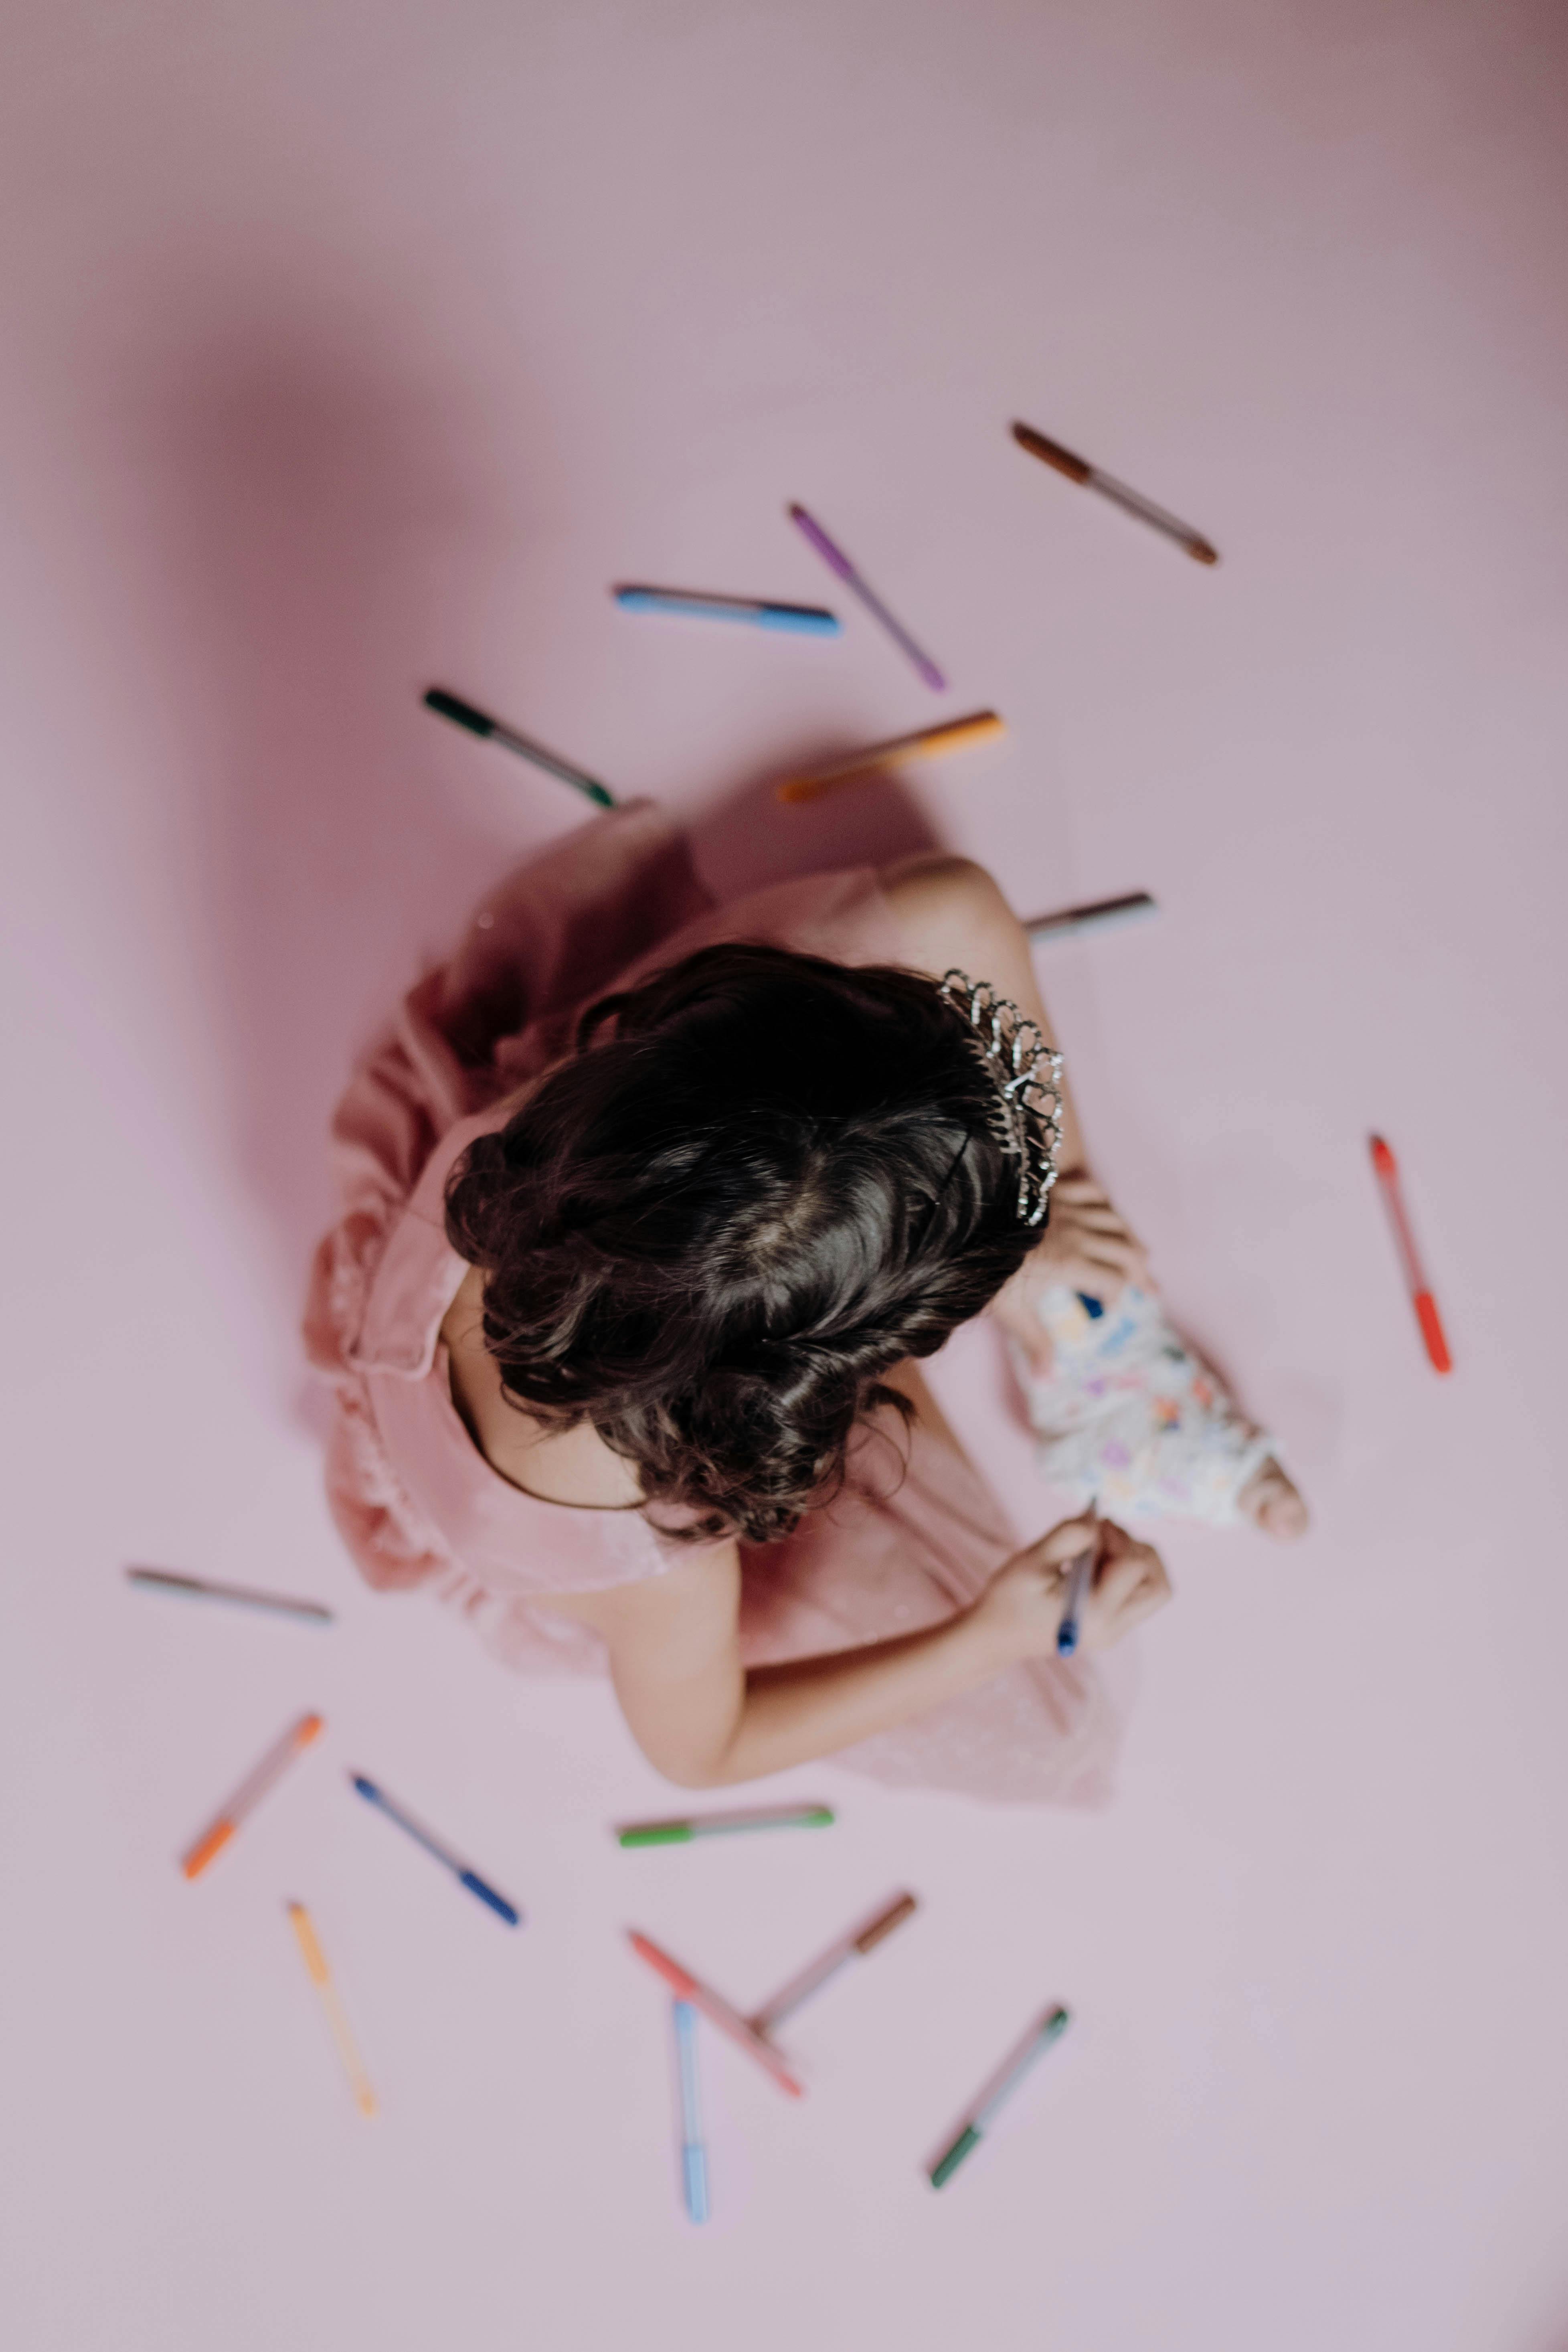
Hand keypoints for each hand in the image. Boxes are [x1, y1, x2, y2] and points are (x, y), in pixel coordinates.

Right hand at [972, 1516, 1171, 1662]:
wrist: (996, 1636)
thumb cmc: (1009, 1599)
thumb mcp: (1032, 1561)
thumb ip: (1067, 1537)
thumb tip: (1096, 1521)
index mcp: (1095, 1613)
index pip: (1134, 1567)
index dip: (1118, 1538)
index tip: (1091, 1527)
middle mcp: (1112, 1628)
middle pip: (1158, 1586)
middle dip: (1138, 1551)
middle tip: (1104, 1536)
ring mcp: (1113, 1631)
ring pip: (1152, 1591)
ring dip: (1134, 1560)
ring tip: (1097, 1549)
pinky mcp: (1109, 1627)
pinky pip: (1135, 1595)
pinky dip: (1123, 1572)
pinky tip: (1092, 1563)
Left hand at [989, 1175, 1149, 1366]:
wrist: (961, 1227)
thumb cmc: (985, 1273)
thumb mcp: (1012, 1313)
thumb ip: (1036, 1343)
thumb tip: (1048, 1380)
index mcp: (1072, 1264)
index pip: (1115, 1282)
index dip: (1119, 1298)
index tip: (1110, 1310)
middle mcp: (1078, 1234)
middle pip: (1127, 1251)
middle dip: (1141, 1271)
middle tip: (1149, 1287)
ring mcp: (1067, 1209)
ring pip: (1116, 1220)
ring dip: (1130, 1238)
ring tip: (1138, 1253)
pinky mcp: (1053, 1191)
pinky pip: (1093, 1191)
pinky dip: (1105, 1203)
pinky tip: (1106, 1213)